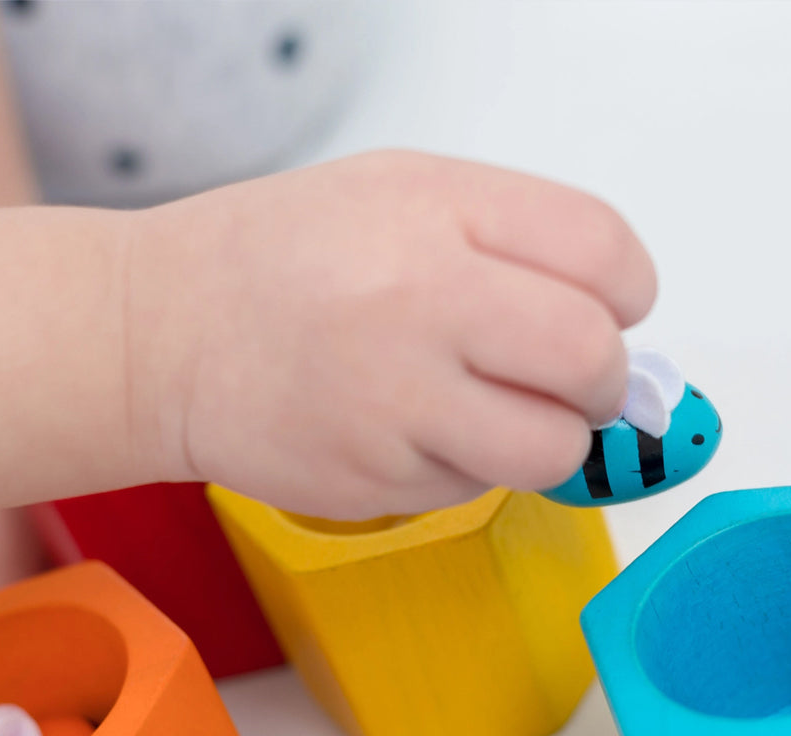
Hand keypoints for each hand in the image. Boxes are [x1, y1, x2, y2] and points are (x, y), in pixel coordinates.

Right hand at [129, 150, 657, 517]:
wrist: (163, 335)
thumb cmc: (281, 261)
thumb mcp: (400, 195)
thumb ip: (514, 241)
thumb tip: (616, 316)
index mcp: (436, 211)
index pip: (603, 254)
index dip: (627, 293)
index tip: (611, 310)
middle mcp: (420, 302)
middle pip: (590, 358)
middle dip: (604, 381)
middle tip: (574, 379)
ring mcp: (396, 402)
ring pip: (550, 448)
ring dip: (549, 438)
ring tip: (497, 411)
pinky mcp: (377, 480)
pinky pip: (479, 486)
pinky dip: (471, 465)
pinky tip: (416, 430)